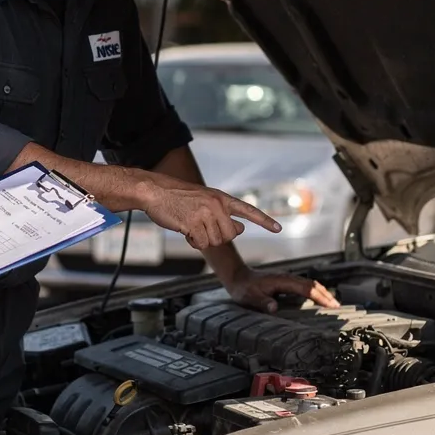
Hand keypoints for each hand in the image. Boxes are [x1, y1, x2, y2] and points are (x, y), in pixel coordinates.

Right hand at [137, 175, 280, 250]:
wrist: (155, 191)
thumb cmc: (178, 198)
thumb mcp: (205, 202)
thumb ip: (224, 214)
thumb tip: (241, 229)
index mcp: (222, 198)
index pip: (248, 210)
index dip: (264, 221)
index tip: (279, 228)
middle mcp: (217, 205)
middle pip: (230, 235)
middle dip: (217, 237)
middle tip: (201, 228)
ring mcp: (205, 213)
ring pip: (215, 241)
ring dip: (202, 239)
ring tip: (190, 225)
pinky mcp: (193, 222)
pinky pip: (201, 244)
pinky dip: (193, 242)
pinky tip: (185, 231)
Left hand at [223, 271, 338, 312]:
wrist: (238, 278)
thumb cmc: (244, 289)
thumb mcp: (250, 298)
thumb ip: (262, 302)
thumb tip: (274, 308)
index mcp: (282, 281)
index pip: (306, 288)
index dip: (319, 296)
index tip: (330, 304)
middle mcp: (287, 278)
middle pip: (312, 284)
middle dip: (325, 295)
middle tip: (337, 306)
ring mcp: (287, 279)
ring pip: (310, 284)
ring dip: (322, 292)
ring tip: (333, 304)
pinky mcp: (286, 282)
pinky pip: (304, 285)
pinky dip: (315, 291)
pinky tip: (318, 299)